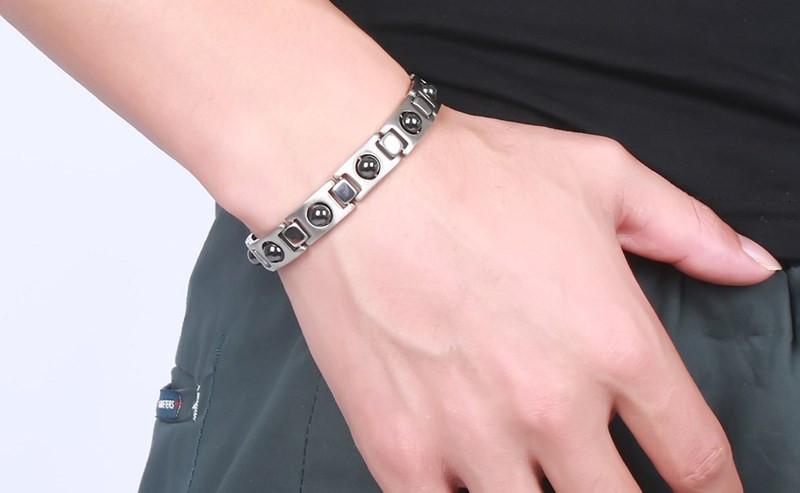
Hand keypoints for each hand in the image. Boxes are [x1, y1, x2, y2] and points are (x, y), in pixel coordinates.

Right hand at [277, 105, 777, 491]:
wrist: (355, 179)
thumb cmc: (471, 175)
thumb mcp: (600, 176)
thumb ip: (687, 228)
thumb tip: (750, 264)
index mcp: (616, 347)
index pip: (696, 458)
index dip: (716, 489)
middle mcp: (555, 407)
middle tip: (613, 483)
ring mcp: (475, 438)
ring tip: (535, 474)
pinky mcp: (402, 452)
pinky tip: (473, 485)